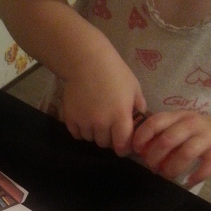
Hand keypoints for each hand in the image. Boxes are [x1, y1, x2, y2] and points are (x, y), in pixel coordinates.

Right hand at [62, 40, 145, 156]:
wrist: (87, 62)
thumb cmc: (115, 73)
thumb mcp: (134, 88)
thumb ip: (139, 107)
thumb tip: (140, 123)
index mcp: (120, 116)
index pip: (122, 145)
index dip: (123, 148)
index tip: (123, 146)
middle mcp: (102, 123)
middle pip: (104, 144)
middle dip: (108, 139)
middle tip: (109, 128)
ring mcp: (84, 122)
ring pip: (90, 139)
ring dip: (94, 134)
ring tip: (96, 120)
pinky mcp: (70, 119)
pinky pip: (76, 134)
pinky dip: (81, 130)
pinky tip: (84, 119)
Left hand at [132, 111, 210, 187]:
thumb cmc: (192, 133)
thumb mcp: (175, 126)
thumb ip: (158, 134)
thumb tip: (137, 151)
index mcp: (176, 116)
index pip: (155, 122)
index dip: (142, 137)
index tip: (137, 150)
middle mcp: (191, 124)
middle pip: (168, 140)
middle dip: (154, 157)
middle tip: (152, 166)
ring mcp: (206, 137)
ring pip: (186, 153)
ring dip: (172, 168)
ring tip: (167, 175)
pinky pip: (207, 166)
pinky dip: (195, 176)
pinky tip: (187, 182)